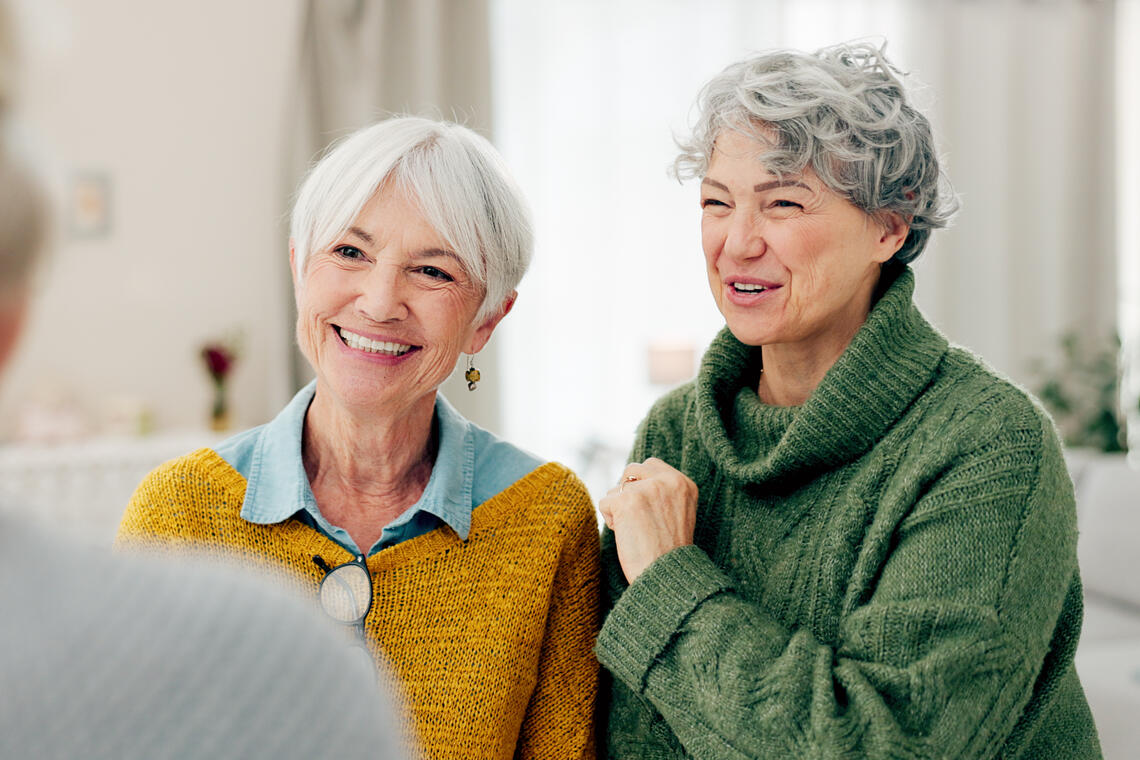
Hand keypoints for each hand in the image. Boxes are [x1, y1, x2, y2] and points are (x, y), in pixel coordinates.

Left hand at [598, 457, 697, 583]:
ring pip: (615, 488)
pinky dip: (610, 520)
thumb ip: (663, 493)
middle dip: (625, 492)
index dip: (641, 484)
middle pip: (630, 470)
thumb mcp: (678, 514)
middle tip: (636, 519)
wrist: (667, 577)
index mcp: (684, 483)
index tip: (644, 507)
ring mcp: (646, 489)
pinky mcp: (626, 500)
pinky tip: (626, 535)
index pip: (651, 465)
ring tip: (635, 531)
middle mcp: (668, 481)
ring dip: (618, 509)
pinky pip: (605, 502)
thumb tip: (629, 480)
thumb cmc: (669, 553)